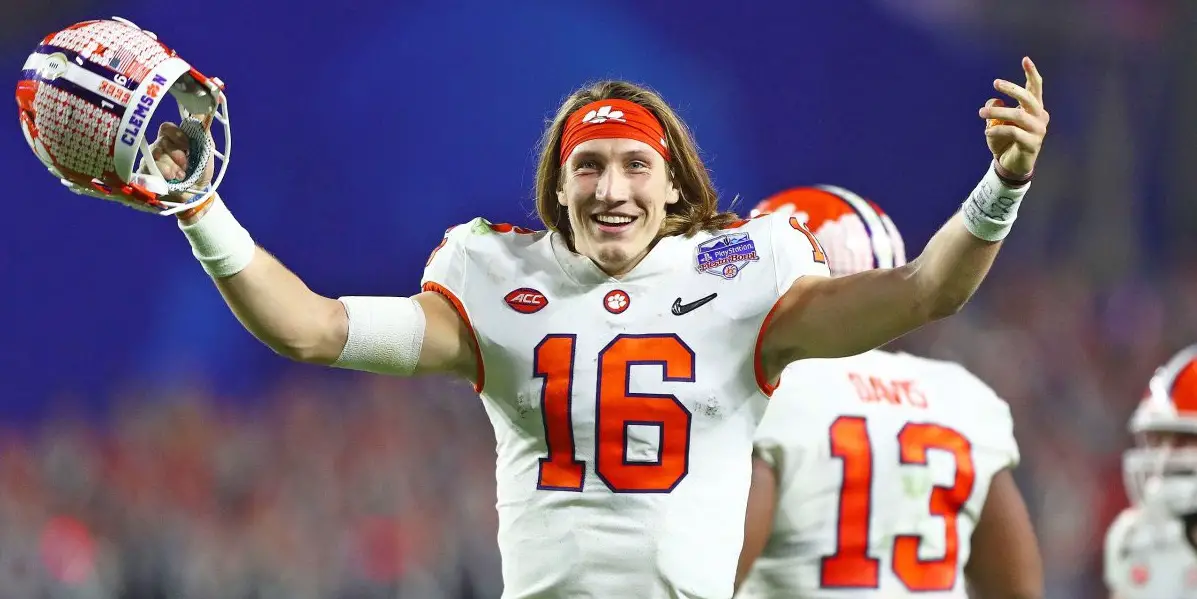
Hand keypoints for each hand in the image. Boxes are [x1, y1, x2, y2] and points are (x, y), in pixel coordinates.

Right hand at [150, 121, 215, 219]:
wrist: (197, 196)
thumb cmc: (200, 172)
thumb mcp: (207, 150)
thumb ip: (203, 131)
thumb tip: (202, 108)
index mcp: (174, 140)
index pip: (166, 128)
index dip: (176, 135)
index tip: (187, 145)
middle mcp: (159, 148)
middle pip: (161, 142)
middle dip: (176, 155)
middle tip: (186, 166)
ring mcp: (150, 160)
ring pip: (156, 156)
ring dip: (172, 167)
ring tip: (181, 177)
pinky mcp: (145, 174)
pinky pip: (149, 168)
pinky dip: (163, 174)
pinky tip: (171, 180)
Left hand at [979, 57, 1047, 179]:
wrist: (1010, 165)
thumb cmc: (1004, 141)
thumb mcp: (996, 122)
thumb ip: (995, 108)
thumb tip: (994, 100)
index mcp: (1034, 109)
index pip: (1035, 88)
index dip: (1031, 73)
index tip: (1025, 59)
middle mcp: (1040, 117)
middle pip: (1028, 98)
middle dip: (1012, 88)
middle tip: (996, 83)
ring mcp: (1038, 131)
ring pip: (1018, 115)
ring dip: (998, 111)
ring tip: (981, 112)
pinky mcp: (1032, 144)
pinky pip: (1014, 132)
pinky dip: (998, 130)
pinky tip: (988, 131)